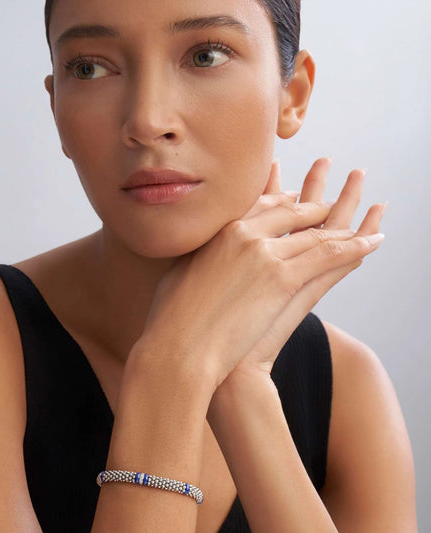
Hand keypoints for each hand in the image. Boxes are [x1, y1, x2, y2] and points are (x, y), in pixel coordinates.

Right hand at [137, 158, 384, 390]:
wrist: (179, 344)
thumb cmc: (171, 315)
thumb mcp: (182, 270)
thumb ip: (201, 251)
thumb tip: (205, 247)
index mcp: (220, 229)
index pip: (261, 205)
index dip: (282, 201)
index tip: (294, 198)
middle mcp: (246, 234)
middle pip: (291, 213)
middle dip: (313, 207)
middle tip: (328, 204)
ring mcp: (266, 254)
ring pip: (314, 233)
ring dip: (341, 225)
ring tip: (360, 219)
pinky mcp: (283, 279)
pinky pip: (330, 255)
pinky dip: (356, 245)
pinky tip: (373, 239)